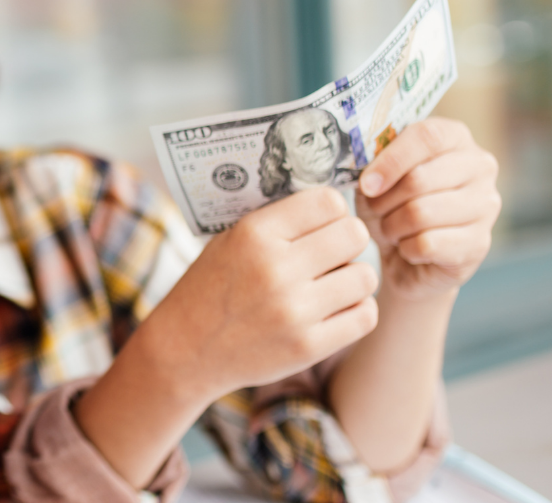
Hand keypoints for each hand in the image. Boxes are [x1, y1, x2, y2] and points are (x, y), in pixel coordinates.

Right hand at [134, 188, 379, 398]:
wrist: (185, 350)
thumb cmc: (211, 288)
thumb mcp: (231, 240)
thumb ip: (279, 222)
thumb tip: (337, 205)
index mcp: (255, 235)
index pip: (329, 202)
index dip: (332, 211)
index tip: (322, 225)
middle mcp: (276, 269)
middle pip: (354, 235)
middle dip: (348, 242)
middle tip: (333, 255)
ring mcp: (293, 311)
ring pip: (366, 277)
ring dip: (353, 279)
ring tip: (332, 285)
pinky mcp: (307, 346)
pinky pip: (365, 316)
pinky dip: (356, 311)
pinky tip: (334, 310)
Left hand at [356, 118, 501, 301]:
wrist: (409, 257)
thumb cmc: (393, 206)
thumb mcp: (378, 177)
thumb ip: (374, 162)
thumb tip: (370, 177)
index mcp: (456, 137)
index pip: (427, 137)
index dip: (390, 160)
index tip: (366, 184)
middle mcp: (480, 167)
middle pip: (419, 179)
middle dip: (384, 200)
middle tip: (376, 210)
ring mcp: (486, 205)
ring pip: (420, 214)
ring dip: (392, 226)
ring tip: (391, 228)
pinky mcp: (480, 243)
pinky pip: (427, 244)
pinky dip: (406, 249)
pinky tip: (409, 247)